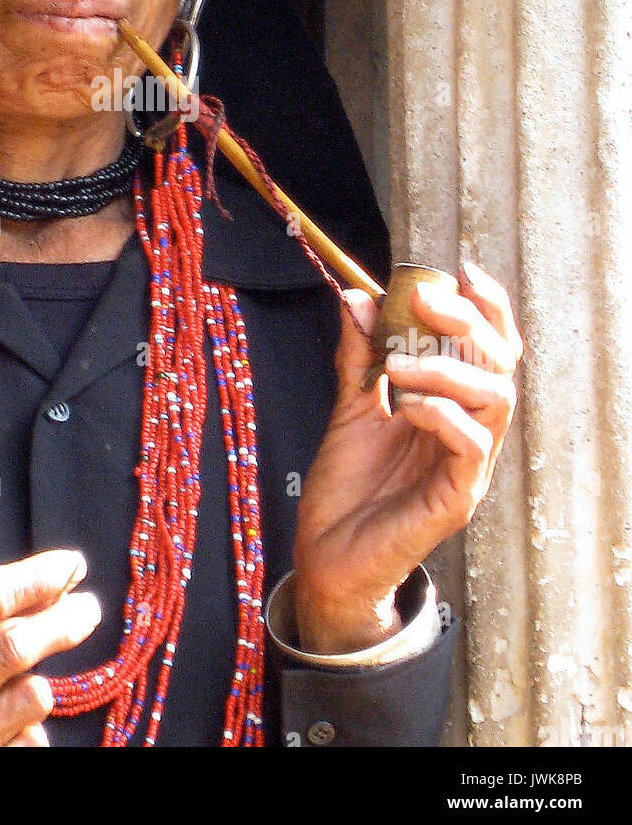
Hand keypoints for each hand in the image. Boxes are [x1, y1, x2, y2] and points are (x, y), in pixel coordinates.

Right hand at [0, 549, 99, 746]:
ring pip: (28, 696)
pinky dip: (31, 727)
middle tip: (89, 606)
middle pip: (13, 645)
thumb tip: (30, 586)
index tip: (69, 564)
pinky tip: (19, 720)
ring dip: (44, 678)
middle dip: (62, 620)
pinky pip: (25, 742)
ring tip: (44, 669)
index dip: (36, 576)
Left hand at [293, 262, 521, 652]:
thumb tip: (356, 296)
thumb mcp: (350, 406)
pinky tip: (408, 405)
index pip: (490, 349)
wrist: (325, 554)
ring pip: (495, 400)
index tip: (461, 271)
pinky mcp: (457, 499)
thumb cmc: (347, 484)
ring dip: (448, 368)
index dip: (486, 308)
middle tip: (424, 303)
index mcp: (452, 405)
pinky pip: (471, 446)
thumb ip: (359, 355)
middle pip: (500, 365)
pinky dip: (443, 413)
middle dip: (467, 323)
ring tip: (396, 365)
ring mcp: (467, 466)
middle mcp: (469, 432)